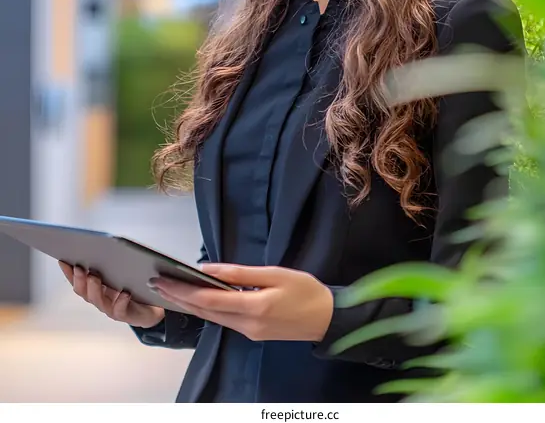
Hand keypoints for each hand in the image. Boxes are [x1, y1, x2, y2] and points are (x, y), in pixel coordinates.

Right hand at [59, 261, 165, 328]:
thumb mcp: (121, 271)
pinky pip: (120, 309)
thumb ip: (111, 261)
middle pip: (84, 291)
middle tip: (80, 267)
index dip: (69, 271)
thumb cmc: (135, 286)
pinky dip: (121, 301)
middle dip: (80, 279)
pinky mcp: (126, 314)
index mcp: (97, 287)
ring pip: (98, 301)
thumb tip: (102, 244)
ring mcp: (111, 308)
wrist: (152, 306)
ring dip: (94, 288)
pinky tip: (124, 293)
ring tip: (94, 276)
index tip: (63, 259)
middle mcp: (101, 298)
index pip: (78, 279)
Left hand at [149, 264, 333, 342]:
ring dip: (191, 305)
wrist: (328, 318)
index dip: (184, 289)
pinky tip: (198, 300)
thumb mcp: (275, 274)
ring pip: (213, 319)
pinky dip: (208, 309)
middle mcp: (247, 325)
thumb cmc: (305, 290)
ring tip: (171, 290)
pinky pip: (224, 321)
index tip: (163, 279)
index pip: (210, 299)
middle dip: (180, 297)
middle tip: (157, 283)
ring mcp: (249, 332)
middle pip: (206, 312)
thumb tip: (209, 269)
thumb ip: (240, 273)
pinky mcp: (253, 333)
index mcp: (254, 307)